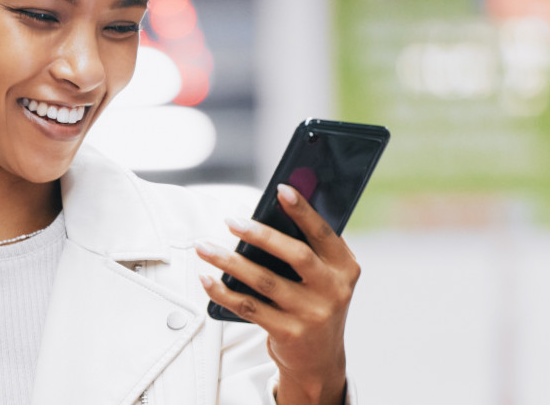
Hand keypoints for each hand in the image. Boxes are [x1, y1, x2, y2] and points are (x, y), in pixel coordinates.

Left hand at [196, 184, 357, 404]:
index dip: (303, 210)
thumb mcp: (324, 277)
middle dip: (260, 234)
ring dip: (229, 261)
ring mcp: (312, 314)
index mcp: (345, 268)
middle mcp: (333, 290)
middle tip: (229, 220)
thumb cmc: (315, 303)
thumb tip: (269, 214)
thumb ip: (307, 249)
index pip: (323, 233)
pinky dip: (223, 292)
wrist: (320, 360)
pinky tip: (206, 278)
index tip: (281, 189)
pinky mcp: (289, 333)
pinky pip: (249, 307)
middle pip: (294, 255)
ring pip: (264, 281)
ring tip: (204, 247)